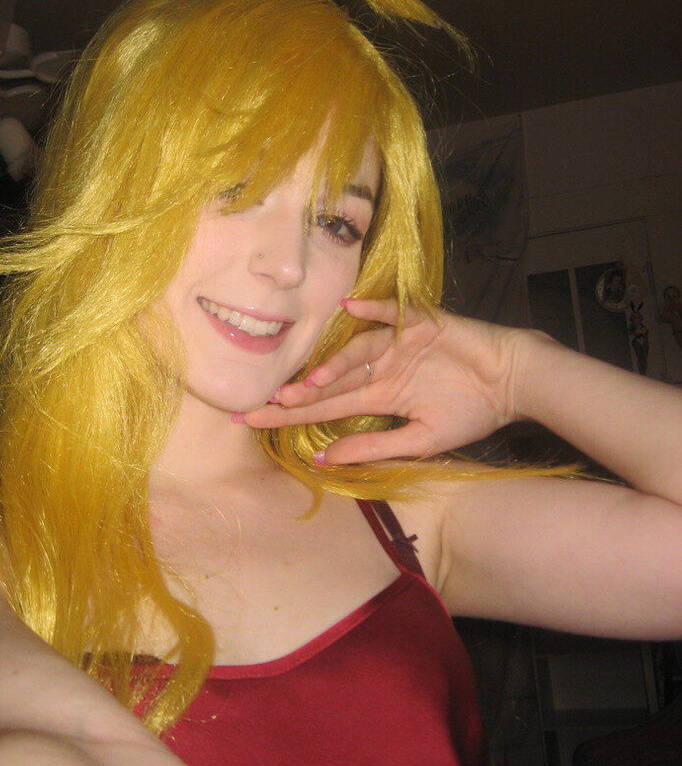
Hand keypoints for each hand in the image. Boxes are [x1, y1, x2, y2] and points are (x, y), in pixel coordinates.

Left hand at [240, 298, 528, 463]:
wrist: (512, 381)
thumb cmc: (472, 412)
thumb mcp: (421, 440)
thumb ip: (374, 446)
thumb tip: (324, 459)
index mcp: (378, 398)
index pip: (325, 410)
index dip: (290, 417)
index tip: (252, 422)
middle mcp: (379, 370)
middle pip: (330, 383)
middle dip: (296, 396)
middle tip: (259, 406)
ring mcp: (395, 345)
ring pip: (355, 353)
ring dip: (334, 366)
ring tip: (311, 384)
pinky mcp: (417, 323)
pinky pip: (390, 314)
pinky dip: (372, 309)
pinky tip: (352, 306)